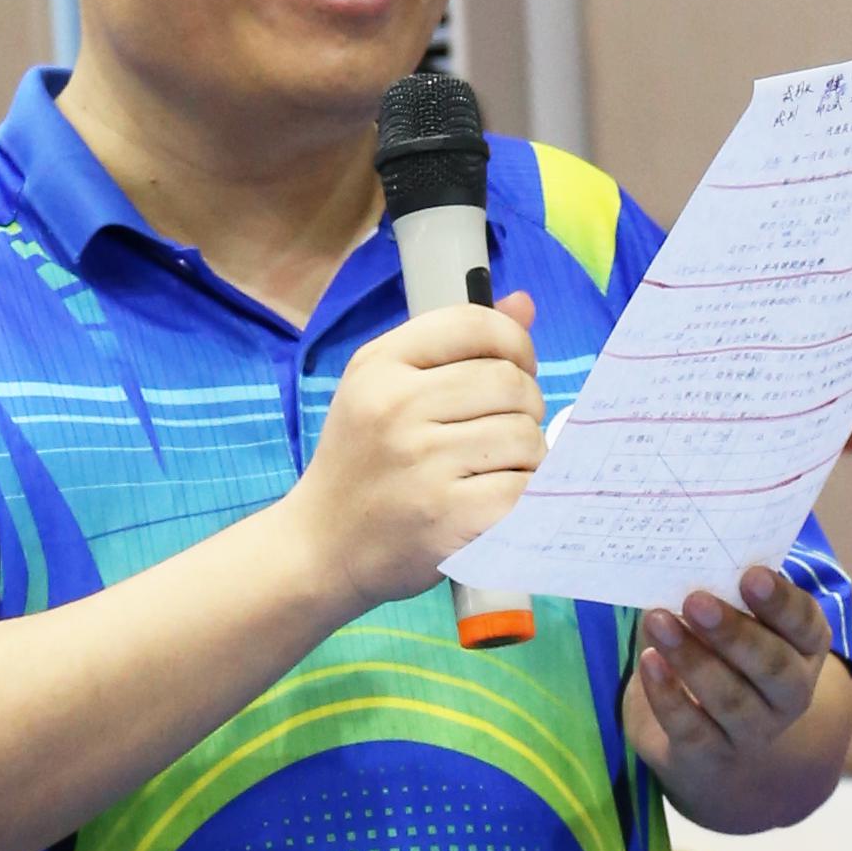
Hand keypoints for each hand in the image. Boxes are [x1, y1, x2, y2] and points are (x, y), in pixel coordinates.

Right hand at [290, 287, 546, 622]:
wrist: (322, 546)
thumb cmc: (362, 463)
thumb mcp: (385, 389)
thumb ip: (455, 344)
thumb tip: (524, 305)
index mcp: (380, 365)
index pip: (475, 325)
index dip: (515, 342)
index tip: (517, 368)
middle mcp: (399, 407)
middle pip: (511, 383)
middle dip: (526, 406)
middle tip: (506, 431)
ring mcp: (425, 464)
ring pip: (526, 437)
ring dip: (529, 456)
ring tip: (500, 469)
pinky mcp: (450, 516)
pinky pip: (524, 490)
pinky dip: (525, 497)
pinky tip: (501, 502)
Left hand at [626, 565, 831, 793]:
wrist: (712, 746)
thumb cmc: (721, 661)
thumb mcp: (730, 627)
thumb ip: (720, 596)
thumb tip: (682, 562)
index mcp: (804, 649)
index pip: (805, 624)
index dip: (780, 601)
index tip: (751, 575)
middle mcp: (790, 693)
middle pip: (772, 665)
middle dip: (733, 632)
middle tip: (696, 599)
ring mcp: (754, 731)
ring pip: (730, 699)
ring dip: (692, 658)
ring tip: (658, 622)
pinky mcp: (712, 757)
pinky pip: (692, 729)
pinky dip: (668, 695)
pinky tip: (649, 664)